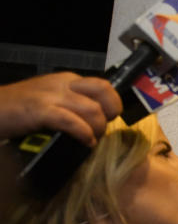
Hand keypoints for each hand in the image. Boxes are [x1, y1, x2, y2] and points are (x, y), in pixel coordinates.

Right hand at [0, 72, 121, 143]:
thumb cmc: (18, 110)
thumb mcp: (52, 101)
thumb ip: (73, 105)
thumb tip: (97, 120)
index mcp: (67, 81)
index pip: (104, 86)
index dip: (112, 105)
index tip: (106, 121)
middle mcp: (62, 84)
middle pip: (104, 91)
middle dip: (110, 113)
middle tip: (101, 129)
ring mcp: (50, 96)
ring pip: (92, 109)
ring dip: (96, 129)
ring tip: (90, 139)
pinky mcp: (39, 110)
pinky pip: (71, 121)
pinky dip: (82, 134)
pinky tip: (83, 142)